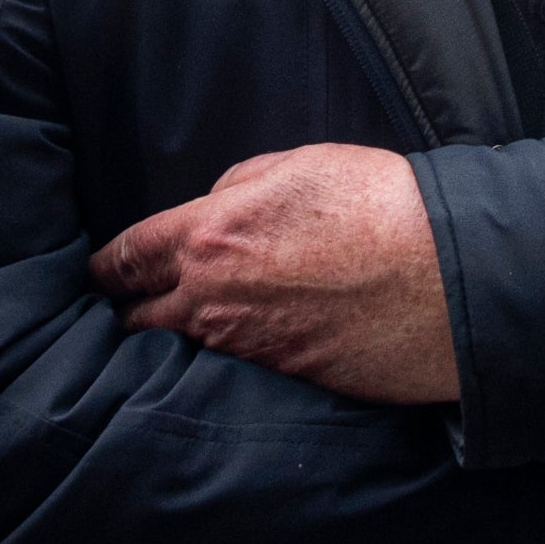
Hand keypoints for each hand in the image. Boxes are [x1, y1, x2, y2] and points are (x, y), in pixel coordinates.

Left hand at [88, 143, 456, 404]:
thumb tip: (214, 208)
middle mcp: (213, 301)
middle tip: (129, 303)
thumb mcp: (299, 165)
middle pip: (138, 319)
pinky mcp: (284, 378)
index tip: (96, 272)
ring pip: (187, 347)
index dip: (103, 266)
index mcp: (208, 236)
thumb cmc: (379, 204)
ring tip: (191, 321)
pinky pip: (239, 366)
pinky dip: (235, 353)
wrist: (448, 277)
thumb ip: (238, 187)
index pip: (124, 258)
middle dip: (130, 310)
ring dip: (183, 334)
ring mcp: (247, 348)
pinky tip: (256, 336)